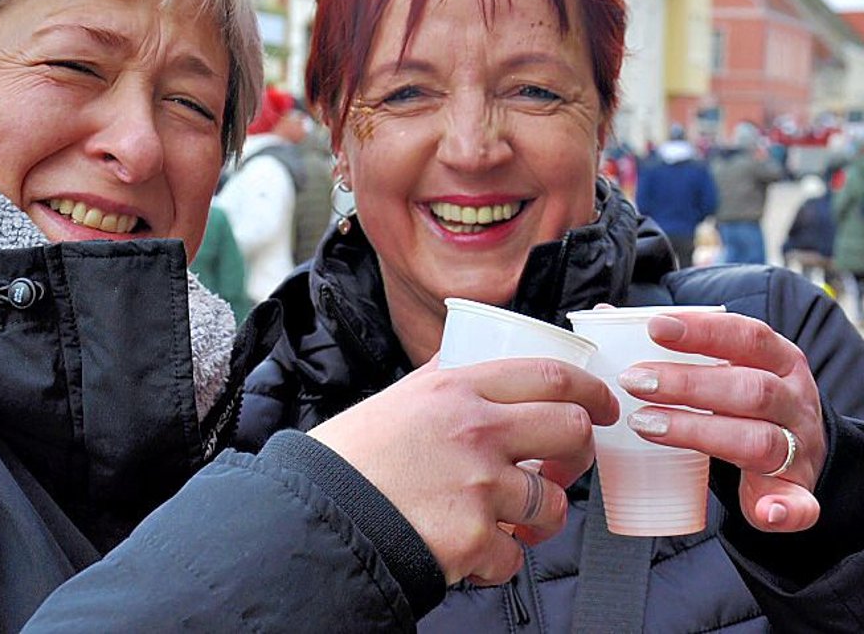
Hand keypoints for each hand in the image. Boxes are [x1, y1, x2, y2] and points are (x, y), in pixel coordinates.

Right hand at [308, 356, 617, 585]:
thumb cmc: (352, 457)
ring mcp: (480, 484)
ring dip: (539, 518)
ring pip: (553, 503)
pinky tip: (470, 550)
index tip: (601, 402)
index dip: (589, 388)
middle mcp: (476, 429)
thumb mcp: (399, 397)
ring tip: (509, 520)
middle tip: (570, 463)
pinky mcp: (476, 538)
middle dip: (581, 450)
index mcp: (457, 388)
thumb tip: (466, 357)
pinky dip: (498, 561)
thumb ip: (442, 379)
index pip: (548, 374)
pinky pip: (514, 556)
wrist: (316, 514)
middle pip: (570, 429)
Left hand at [618, 310, 824, 531]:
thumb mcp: (725, 362)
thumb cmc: (743, 397)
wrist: (799, 451)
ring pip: (758, 440)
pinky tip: (764, 514)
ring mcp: (800, 446)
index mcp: (779, 359)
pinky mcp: (798, 491)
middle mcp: (794, 400)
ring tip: (644, 425)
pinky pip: (800, 504)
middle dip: (688, 384)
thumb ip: (674, 342)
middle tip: (634, 381)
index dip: (703, 330)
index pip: (747, 336)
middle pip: (751, 389)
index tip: (655, 327)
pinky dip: (786, 510)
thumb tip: (606, 317)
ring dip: (698, 433)